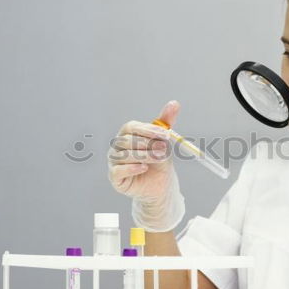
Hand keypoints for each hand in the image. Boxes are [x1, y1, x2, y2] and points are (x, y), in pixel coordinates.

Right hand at [107, 100, 184, 230]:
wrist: (159, 185)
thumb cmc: (158, 160)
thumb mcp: (163, 141)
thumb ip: (166, 122)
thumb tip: (174, 103)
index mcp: (127, 134)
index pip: (132, 127)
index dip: (148, 130)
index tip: (165, 133)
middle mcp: (117, 146)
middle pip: (127, 141)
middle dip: (148, 144)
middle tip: (164, 149)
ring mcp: (113, 161)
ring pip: (124, 155)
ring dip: (144, 156)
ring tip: (159, 158)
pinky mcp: (114, 177)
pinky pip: (118, 170)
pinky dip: (131, 168)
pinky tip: (144, 168)